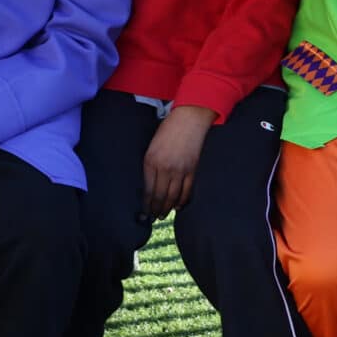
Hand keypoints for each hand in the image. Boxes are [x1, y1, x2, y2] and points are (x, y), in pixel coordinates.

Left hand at [141, 104, 215, 219]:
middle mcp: (164, 168)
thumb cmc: (168, 130)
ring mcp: (179, 170)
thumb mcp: (152, 146)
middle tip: (154, 217)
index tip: (144, 213)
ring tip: (164, 214)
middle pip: (160, 196)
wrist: (189, 119)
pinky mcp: (192, 170)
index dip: (146, 205)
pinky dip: (182, 201)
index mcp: (151, 161)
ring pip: (173, 197)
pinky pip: (187, 191)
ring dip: (168, 208)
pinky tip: (178, 206)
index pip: (147, 190)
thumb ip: (150, 166)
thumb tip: (150, 185)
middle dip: (156, 210)